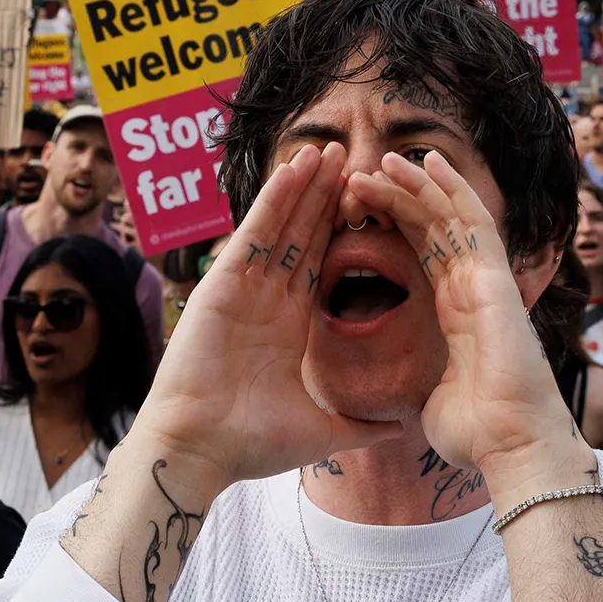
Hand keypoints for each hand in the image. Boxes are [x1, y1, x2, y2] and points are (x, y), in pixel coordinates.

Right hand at [119, 143, 400, 491]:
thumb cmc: (250, 445)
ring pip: (281, 226)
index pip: (321, 266)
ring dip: (303, 187)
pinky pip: (255, 234)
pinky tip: (293, 170)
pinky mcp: (224, 284)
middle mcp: (267, 301)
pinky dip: (274, 200)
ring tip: (327, 150)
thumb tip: (401, 429)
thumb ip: (361, 425)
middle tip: (349, 157)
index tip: (367, 204)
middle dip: (324, 198)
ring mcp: (244, 289)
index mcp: (289, 327)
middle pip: (302, 236)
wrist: (201, 451)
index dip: (342, 233)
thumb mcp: (322, 430)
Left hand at [344, 150, 582, 490]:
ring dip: (418, 185)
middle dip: (399, 200)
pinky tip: (429, 161)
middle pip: (433, 231)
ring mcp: (486, 281)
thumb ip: (420, 384)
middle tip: (362, 176)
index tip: (362, 210)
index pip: (424, 257)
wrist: (510, 444)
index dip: (396, 229)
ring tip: (383, 159)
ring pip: (450, 217)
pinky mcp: (494, 278)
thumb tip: (399, 403)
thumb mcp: (431, 400)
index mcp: (457, 317)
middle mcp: (473, 292)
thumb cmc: (476, 434)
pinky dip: (452, 188)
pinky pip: (473, 220)